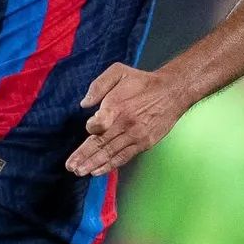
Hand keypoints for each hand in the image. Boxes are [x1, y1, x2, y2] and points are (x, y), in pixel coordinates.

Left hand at [67, 63, 184, 175]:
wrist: (172, 91)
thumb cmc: (142, 82)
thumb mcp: (119, 72)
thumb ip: (98, 85)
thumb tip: (84, 104)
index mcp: (118, 106)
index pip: (99, 124)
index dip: (91, 127)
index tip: (88, 128)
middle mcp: (125, 124)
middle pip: (100, 143)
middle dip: (83, 156)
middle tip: (70, 166)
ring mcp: (135, 136)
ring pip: (110, 153)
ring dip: (93, 164)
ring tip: (79, 171)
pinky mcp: (144, 143)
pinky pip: (123, 157)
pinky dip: (110, 165)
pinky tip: (97, 171)